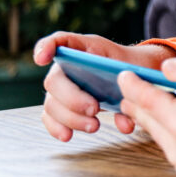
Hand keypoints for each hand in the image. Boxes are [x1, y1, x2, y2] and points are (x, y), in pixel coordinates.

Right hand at [33, 32, 173, 142]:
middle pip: (54, 80)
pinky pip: (50, 117)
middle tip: (95, 109)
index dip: (46, 47)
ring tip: (94, 126)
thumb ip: (131, 88)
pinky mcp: (61, 106)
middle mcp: (66, 66)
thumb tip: (125, 121)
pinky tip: (68, 135)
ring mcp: (62, 86)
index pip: (59, 40)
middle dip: (72, 98)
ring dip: (70, 118)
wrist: (133, 73)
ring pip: (52, 103)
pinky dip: (57, 127)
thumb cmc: (130, 66)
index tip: (41, 59)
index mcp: (84, 48)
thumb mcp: (134, 66)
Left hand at [118, 51, 175, 176]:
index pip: (144, 100)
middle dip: (144, 100)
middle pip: (147, 120)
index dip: (131, 84)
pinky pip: (172, 148)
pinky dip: (174, 133)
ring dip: (161, 116)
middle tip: (142, 83)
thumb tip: (163, 70)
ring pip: (158, 135)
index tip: (123, 74)